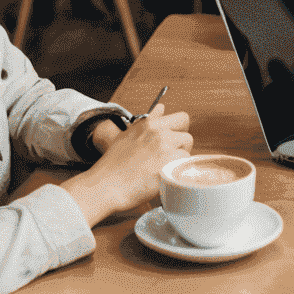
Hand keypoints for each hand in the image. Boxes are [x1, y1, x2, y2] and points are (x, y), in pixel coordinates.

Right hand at [60, 106, 192, 228]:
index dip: (180, 131)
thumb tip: (162, 107)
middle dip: (182, 147)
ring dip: (179, 161)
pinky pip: (184, 166)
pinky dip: (176, 173)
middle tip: (168, 159)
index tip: (173, 141)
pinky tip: (164, 179)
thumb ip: (149, 121)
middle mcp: (160, 132)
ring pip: (187, 151)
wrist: (105, 186)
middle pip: (188, 135)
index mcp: (150, 124)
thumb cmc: (113, 165)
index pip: (182, 118)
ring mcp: (166, 148)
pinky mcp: (169, 164)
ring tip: (163, 170)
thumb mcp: (128, 135)